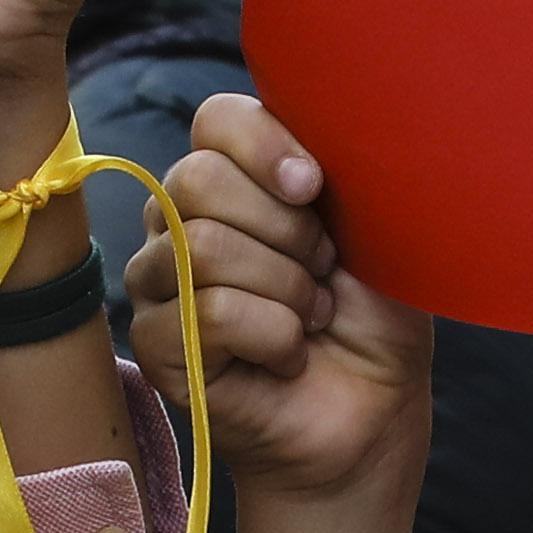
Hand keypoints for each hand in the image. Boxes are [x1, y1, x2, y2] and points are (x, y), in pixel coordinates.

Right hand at [128, 94, 433, 513]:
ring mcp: (160, 283)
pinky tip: (290, 356)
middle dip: (286, 230)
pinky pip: (212, 313)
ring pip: (203, 246)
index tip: (316, 187)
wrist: (374, 413)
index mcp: (233, 177)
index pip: (216, 119)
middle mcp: (181, 219)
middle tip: (323, 271)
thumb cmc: (372, 317)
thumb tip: (324, 119)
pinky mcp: (157, 346)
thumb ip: (341, 164)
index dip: (266, 144)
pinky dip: (276, 336)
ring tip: (312, 317)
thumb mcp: (375, 226)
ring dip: (286, 288)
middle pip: (198, 179)